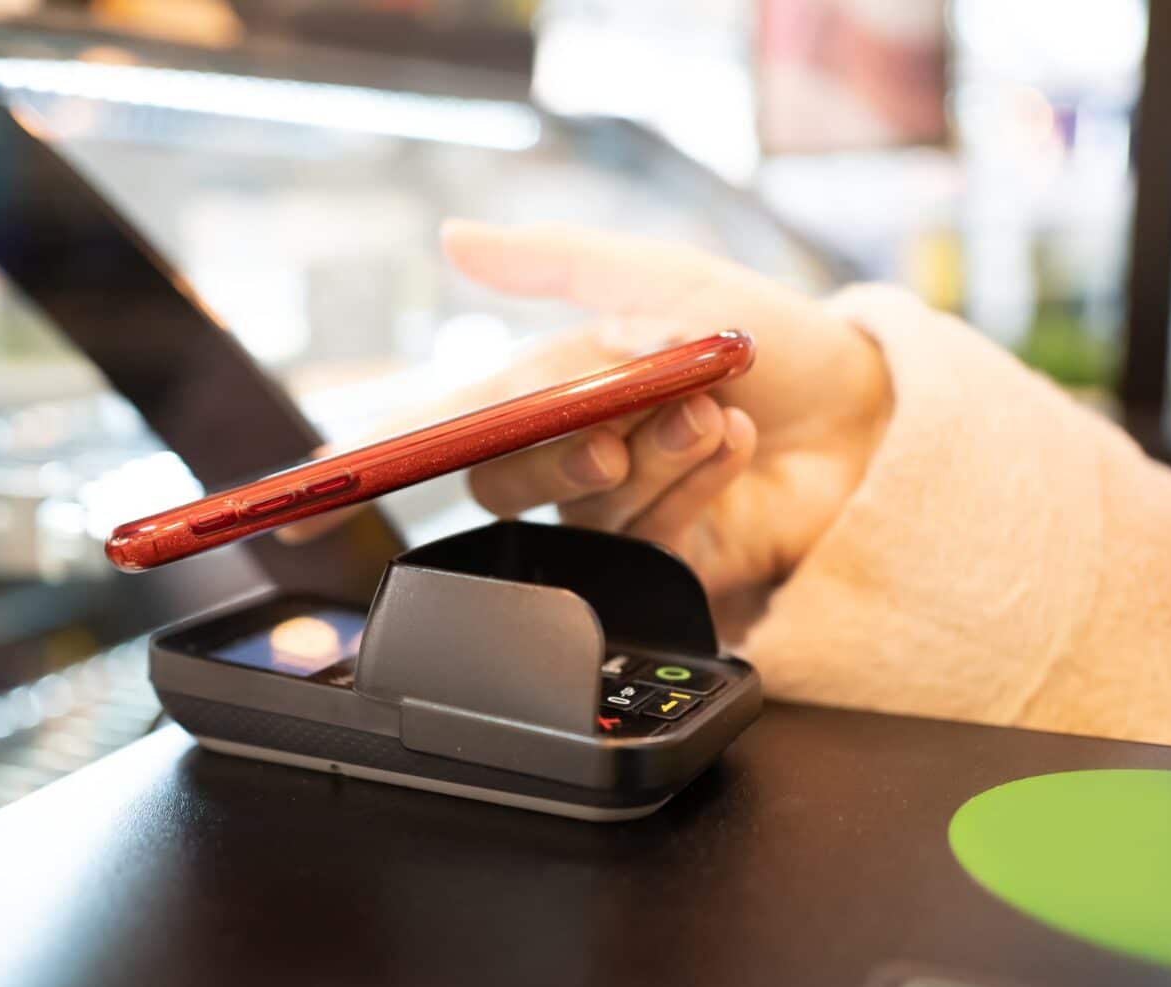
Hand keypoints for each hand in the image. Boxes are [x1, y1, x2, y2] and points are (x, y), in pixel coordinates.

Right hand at [287, 221, 891, 607]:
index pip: (438, 428)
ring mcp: (615, 516)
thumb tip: (455, 238)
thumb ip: (558, 263)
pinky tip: (736, 443)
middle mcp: (567, 456)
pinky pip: (647, 543)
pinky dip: (694, 482)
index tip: (300, 501)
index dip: (366, 463)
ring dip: (653, 455)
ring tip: (718, 411)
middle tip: (615, 431)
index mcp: (549, 387)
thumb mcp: (662, 277)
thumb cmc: (766, 334)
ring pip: (582, 511)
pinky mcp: (667, 564)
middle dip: (559, 452)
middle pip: (502, 480)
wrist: (869, 410)